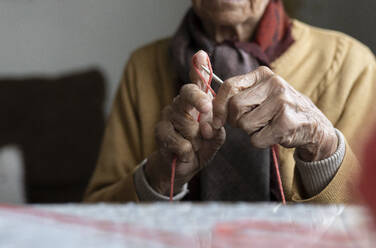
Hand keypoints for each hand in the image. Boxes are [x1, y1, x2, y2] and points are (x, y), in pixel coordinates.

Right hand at [145, 51, 225, 195]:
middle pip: (187, 93)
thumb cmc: (201, 146)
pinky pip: (179, 141)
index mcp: (196, 101)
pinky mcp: (160, 132)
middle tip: (207, 110)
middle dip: (200, 101)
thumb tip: (210, 119)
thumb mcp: (215, 136)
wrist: (184, 166)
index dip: (199, 68)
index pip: (197, 81)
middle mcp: (180, 103)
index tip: (201, 56)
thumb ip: (216, 126)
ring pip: (186, 123)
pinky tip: (186, 153)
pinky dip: (187, 150)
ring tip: (197, 145)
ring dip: (196, 139)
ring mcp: (167, 116)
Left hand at [212, 66, 336, 161]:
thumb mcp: (262, 93)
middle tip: (250, 122)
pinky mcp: (287, 123)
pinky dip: (261, 142)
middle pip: (234, 107)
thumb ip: (238, 94)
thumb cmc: (280, 110)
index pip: (229, 86)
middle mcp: (274, 84)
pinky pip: (256, 139)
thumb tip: (209, 107)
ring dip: (250, 132)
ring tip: (266, 126)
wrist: (314, 126)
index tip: (216, 120)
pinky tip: (275, 134)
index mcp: (264, 74)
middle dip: (237, 120)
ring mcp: (282, 103)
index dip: (217, 106)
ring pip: (244, 124)